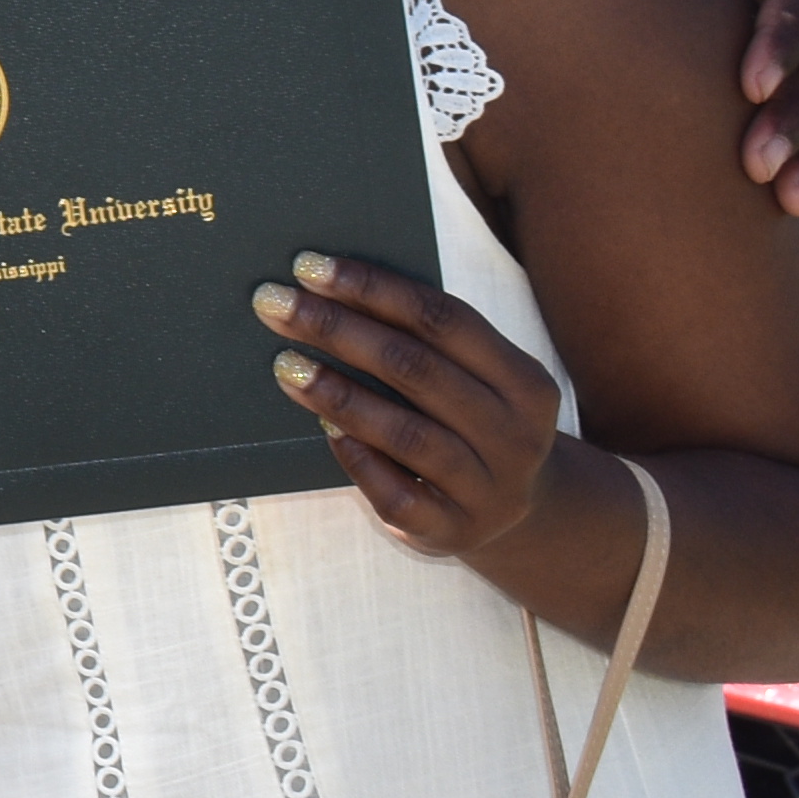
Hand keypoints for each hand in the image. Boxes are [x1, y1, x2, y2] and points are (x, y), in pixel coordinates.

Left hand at [254, 251, 564, 556]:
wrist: (519, 515)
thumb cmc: (470, 424)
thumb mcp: (474, 382)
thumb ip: (425, 343)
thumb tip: (328, 289)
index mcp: (525, 382)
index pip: (443, 319)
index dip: (373, 288)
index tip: (308, 265)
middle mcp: (516, 436)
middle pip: (417, 369)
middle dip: (338, 330)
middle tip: (273, 305)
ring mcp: (489, 489)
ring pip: (406, 433)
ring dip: (339, 394)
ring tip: (285, 365)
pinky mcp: (454, 532)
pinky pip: (397, 494)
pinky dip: (359, 460)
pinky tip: (324, 432)